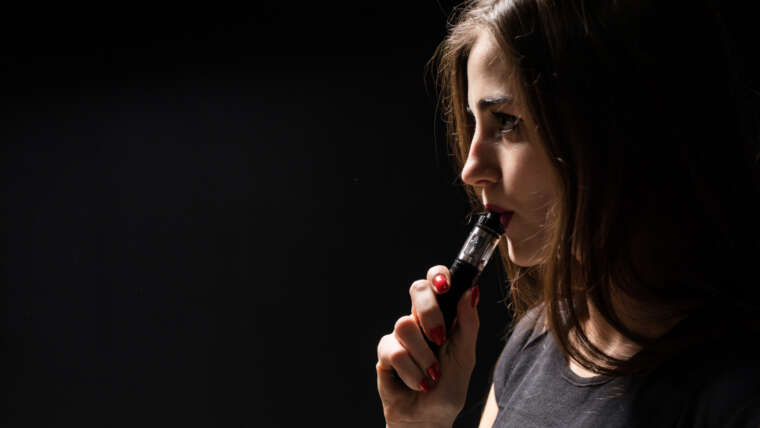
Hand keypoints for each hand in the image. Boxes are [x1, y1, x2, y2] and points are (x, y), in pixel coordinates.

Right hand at [376, 265, 480, 427]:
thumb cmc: (449, 387)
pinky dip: (412, 372)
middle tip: (439, 338)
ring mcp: (400, 335)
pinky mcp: (384, 353)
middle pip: (416, 289)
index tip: (444, 286)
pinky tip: (418, 383)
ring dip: (424, 357)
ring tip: (431, 375)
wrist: (430, 418)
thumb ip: (468, 324)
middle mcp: (419, 320)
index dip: (437, 275)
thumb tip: (471, 291)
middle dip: (430, 313)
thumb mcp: (466, 356)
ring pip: (405, 324)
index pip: (435, 281)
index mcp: (441, 315)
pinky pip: (394, 352)